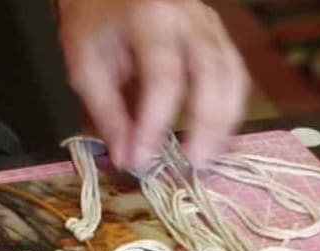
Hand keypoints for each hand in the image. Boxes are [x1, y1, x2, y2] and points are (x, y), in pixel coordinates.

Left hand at [56, 0, 248, 171]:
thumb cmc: (93, 21)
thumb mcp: (85, 65)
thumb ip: (106, 113)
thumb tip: (126, 159)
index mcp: (150, 17)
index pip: (163, 76)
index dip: (155, 124)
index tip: (143, 160)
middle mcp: (190, 16)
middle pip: (211, 72)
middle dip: (206, 124)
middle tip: (194, 165)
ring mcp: (209, 23)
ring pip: (232, 73)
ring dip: (224, 121)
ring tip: (208, 158)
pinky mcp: (218, 35)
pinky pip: (233, 73)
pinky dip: (228, 109)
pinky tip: (216, 138)